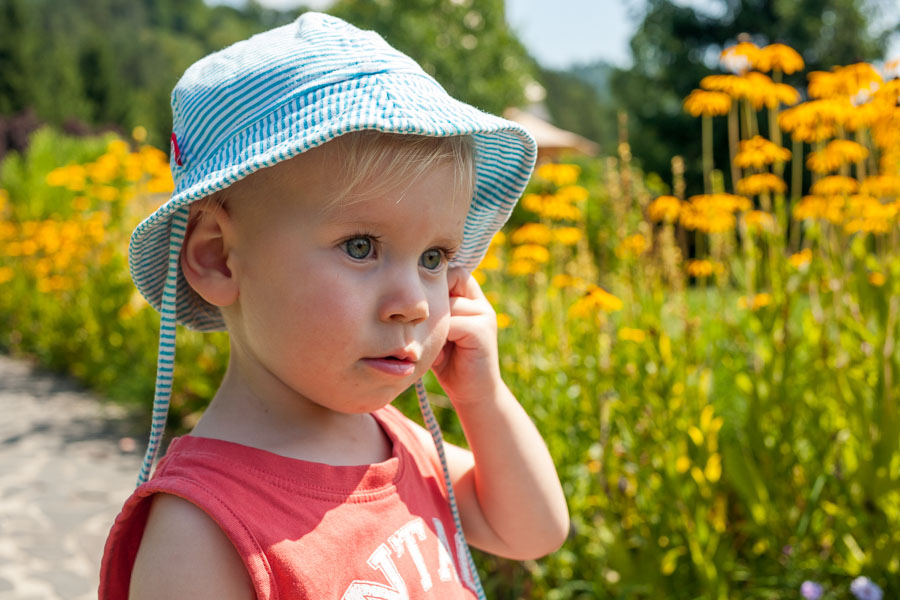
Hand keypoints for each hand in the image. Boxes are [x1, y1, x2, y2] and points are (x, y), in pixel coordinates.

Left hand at [431, 268, 502, 405]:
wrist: (474, 395)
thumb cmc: (449, 363)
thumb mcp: (438, 332)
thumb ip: (432, 312)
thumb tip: (403, 295)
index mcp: (472, 300)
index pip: (453, 273)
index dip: (436, 284)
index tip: (424, 311)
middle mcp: (481, 304)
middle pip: (450, 283)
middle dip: (433, 306)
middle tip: (428, 331)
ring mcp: (485, 316)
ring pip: (448, 305)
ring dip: (436, 325)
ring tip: (435, 347)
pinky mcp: (482, 332)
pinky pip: (453, 323)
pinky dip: (441, 339)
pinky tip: (440, 356)